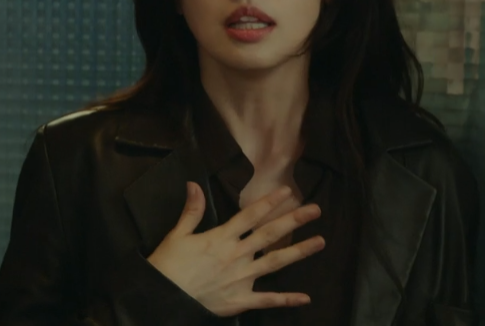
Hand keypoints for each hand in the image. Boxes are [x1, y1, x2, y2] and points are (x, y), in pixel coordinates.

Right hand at [146, 181, 324, 316]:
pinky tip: (305, 298)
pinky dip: (286, 300)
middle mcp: (237, 255)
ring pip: (275, 262)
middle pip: (269, 234)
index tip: (287, 191)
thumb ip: (192, 210)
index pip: (250, 215)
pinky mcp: (241, 300)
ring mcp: (242, 279)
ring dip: (299, 252)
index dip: (269, 202)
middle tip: (315, 210)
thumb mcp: (177, 235)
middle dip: (293, 221)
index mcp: (222, 238)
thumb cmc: (169, 266)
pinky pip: (267, 300)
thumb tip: (194, 184)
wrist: (163, 300)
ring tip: (320, 242)